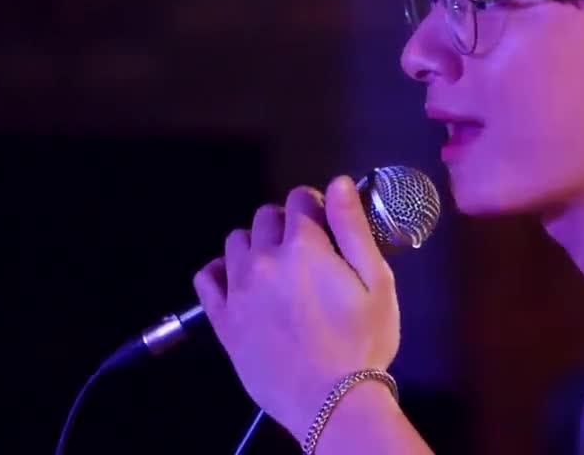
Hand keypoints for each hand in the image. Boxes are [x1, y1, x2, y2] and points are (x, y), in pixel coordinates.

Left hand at [192, 175, 400, 437]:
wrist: (331, 401)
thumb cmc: (363, 341)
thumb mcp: (377, 281)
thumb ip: (354, 228)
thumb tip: (338, 183)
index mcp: (305, 246)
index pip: (301, 199)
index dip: (317, 206)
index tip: (327, 225)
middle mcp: (264, 260)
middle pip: (266, 216)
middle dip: (287, 224)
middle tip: (307, 252)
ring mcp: (238, 289)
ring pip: (236, 242)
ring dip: (256, 244)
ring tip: (276, 269)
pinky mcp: (222, 319)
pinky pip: (206, 277)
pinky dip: (221, 271)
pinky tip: (240, 282)